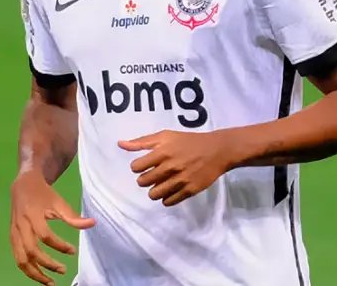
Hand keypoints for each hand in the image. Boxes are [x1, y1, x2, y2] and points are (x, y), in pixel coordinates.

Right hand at [10, 171, 95, 284]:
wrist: (23, 185)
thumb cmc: (42, 194)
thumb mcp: (58, 201)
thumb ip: (73, 216)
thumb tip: (92, 224)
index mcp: (32, 214)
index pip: (45, 236)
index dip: (59, 246)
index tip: (73, 251)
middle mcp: (21, 225)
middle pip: (31, 251)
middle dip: (47, 264)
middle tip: (63, 270)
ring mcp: (14, 232)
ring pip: (21, 259)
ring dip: (35, 274)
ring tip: (50, 282)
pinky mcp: (12, 237)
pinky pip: (17, 257)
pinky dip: (27, 269)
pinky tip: (39, 274)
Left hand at [118, 129, 234, 206]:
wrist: (216, 150)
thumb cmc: (187, 141)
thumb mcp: (164, 136)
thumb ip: (142, 141)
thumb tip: (120, 144)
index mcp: (162, 152)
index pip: (136, 167)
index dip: (137, 167)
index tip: (142, 166)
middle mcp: (170, 167)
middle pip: (144, 182)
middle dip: (143, 180)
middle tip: (151, 175)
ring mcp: (180, 180)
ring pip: (154, 194)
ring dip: (153, 191)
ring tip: (159, 184)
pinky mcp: (190, 190)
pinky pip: (169, 201)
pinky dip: (166, 198)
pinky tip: (169, 190)